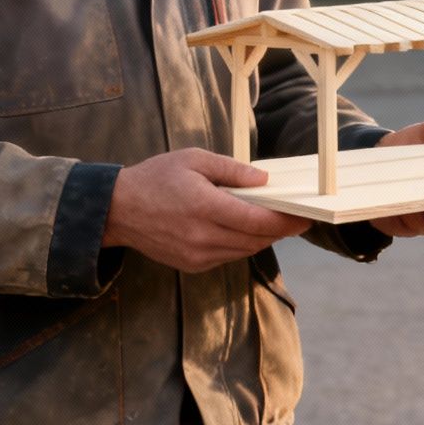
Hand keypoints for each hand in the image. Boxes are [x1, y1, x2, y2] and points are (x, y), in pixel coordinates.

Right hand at [103, 148, 312, 272]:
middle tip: (295, 217)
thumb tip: (263, 181)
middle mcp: (202, 236)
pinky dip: (242, 245)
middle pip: (256, 239)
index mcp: (204, 207)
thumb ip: (232, 170)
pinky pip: (228, 256)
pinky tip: (243, 229)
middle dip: (280, 230)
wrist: (118, 210)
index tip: (305, 217)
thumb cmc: (156, 178)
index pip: (257, 221)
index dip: (286, 221)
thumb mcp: (194, 160)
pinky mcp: (192, 265)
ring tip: (272, 221)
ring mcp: (197, 255)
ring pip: (245, 251)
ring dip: (262, 238)